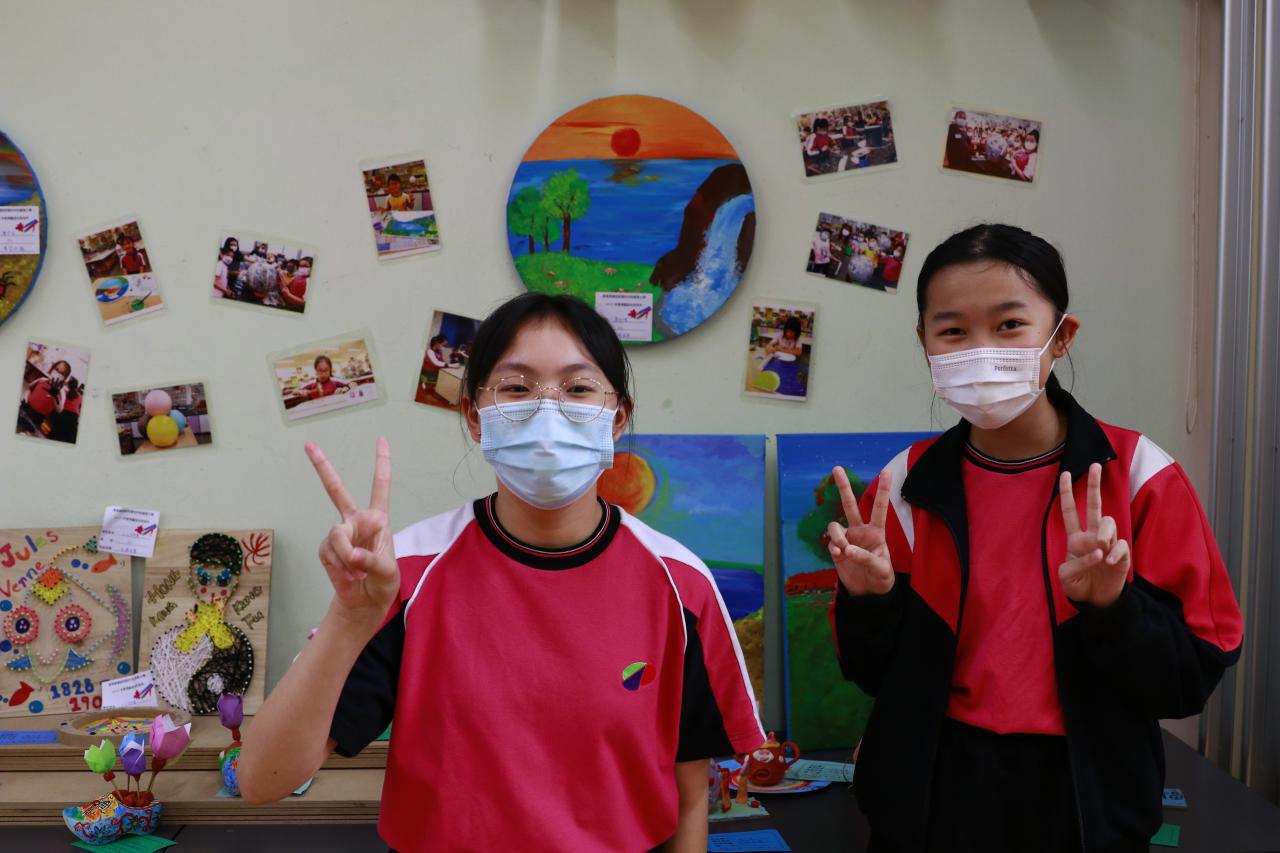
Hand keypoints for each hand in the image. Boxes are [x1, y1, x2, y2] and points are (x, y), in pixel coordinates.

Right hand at [306, 438, 397, 627]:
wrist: (364, 603)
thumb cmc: (382, 583)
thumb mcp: (387, 571)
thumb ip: (372, 557)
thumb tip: (353, 551)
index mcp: (377, 519)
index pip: (379, 486)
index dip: (381, 463)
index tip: (381, 440)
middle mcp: (355, 521)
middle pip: (336, 490)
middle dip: (322, 467)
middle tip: (309, 445)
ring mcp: (339, 534)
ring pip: (337, 534)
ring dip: (347, 555)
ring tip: (358, 571)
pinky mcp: (327, 549)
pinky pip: (329, 552)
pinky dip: (340, 565)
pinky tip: (349, 575)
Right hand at [828, 467, 894, 595]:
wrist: (868, 593)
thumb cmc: (881, 578)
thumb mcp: (881, 569)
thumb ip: (866, 558)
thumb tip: (847, 549)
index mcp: (876, 532)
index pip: (879, 508)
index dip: (882, 490)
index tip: (886, 471)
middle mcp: (860, 531)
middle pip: (850, 505)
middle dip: (844, 487)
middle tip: (837, 468)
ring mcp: (847, 539)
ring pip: (835, 525)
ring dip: (837, 536)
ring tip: (843, 550)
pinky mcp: (836, 549)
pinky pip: (830, 542)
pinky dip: (834, 548)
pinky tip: (840, 557)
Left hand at [1058, 462, 1129, 607]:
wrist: (1095, 600)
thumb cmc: (1078, 585)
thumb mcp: (1067, 576)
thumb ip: (1078, 562)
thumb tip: (1098, 552)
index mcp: (1075, 538)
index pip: (1069, 511)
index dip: (1066, 493)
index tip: (1064, 474)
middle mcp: (1092, 536)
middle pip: (1094, 505)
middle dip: (1094, 485)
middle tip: (1095, 465)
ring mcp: (1108, 544)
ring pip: (1109, 522)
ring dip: (1104, 534)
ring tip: (1101, 550)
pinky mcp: (1121, 554)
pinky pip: (1121, 545)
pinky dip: (1115, 552)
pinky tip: (1109, 563)